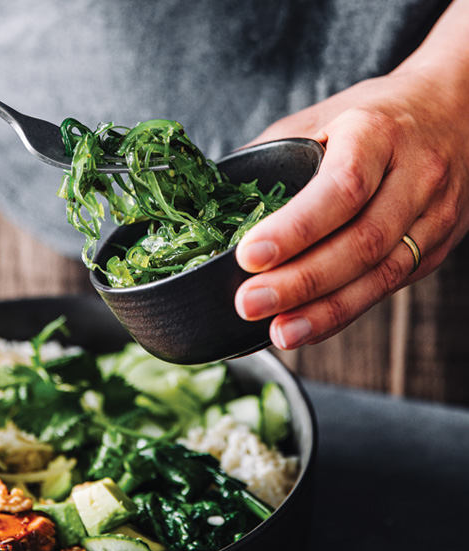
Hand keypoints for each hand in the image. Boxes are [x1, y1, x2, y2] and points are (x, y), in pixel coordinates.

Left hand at [233, 63, 468, 349]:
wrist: (456, 110)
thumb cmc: (372, 117)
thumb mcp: (320, 116)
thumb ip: (271, 155)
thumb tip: (214, 199)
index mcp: (377, 134)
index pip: (342, 187)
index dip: (296, 227)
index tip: (250, 255)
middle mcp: (416, 175)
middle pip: (362, 241)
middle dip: (302, 281)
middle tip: (249, 303)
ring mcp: (434, 215)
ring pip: (382, 274)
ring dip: (325, 311)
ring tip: (279, 332)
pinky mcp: (437, 246)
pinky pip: (389, 286)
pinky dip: (345, 311)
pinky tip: (309, 326)